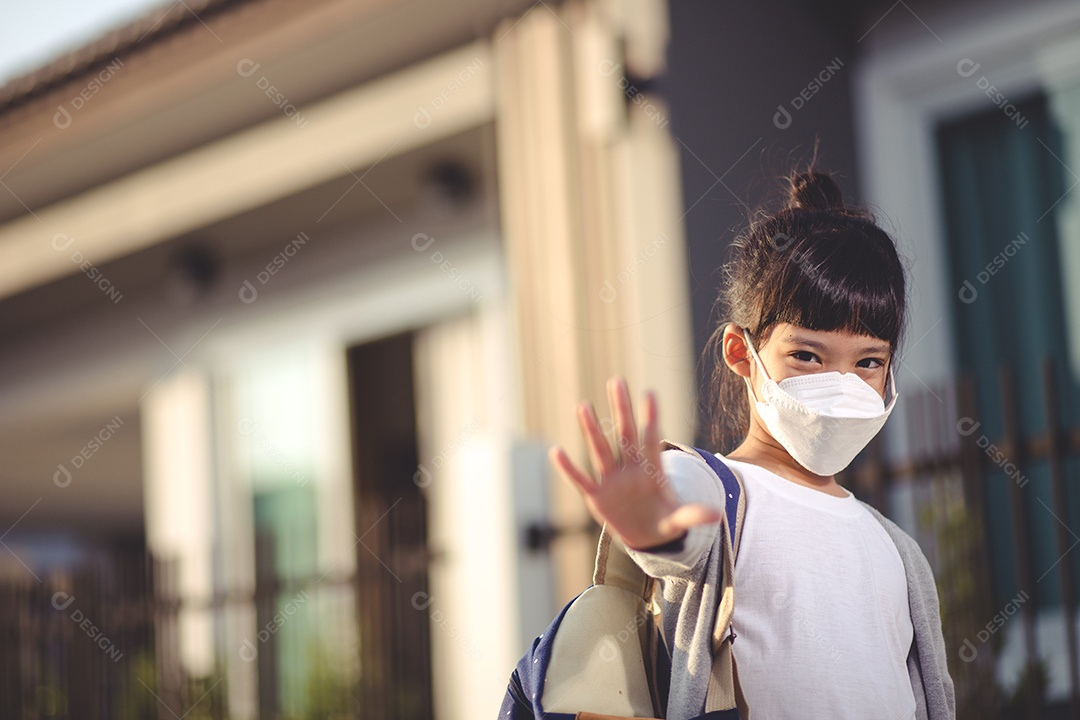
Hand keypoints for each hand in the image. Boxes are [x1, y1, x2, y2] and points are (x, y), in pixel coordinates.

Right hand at [549, 377, 720, 549]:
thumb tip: (717, 516)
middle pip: (625, 434)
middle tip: (617, 381)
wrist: (645, 536)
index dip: (651, 418)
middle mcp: (630, 470)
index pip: (651, 439)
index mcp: (652, 471)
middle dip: (621, 409)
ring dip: (592, 430)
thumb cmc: (663, 520)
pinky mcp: (597, 497)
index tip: (650, 393)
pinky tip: (556, 451)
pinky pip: (581, 480)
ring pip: (601, 451)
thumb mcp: (677, 520)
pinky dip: (569, 468)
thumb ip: (692, 515)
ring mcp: (612, 481)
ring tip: (583, 406)